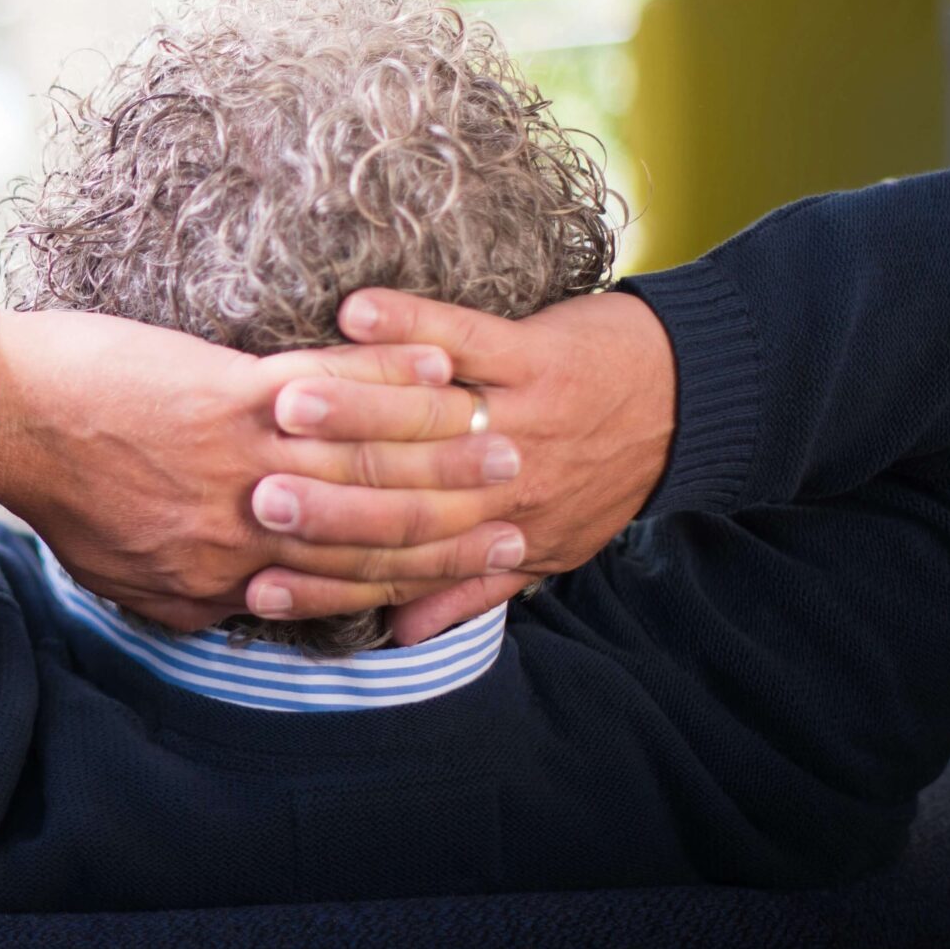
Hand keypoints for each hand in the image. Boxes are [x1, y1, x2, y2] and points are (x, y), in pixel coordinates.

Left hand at [0, 308, 527, 631]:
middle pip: (377, 530)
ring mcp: (242, 462)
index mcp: (226, 578)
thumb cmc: (58, 494)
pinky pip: (330, 391)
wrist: (1, 422)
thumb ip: (199, 597)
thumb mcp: (129, 580)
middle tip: (521, 497)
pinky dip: (389, 377)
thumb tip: (247, 609)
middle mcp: (248, 531)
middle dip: (458, 516)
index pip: (348, 585)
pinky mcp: (228, 396)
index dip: (424, 576)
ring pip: (367, 464)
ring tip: (500, 430)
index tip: (480, 559)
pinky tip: (437, 362)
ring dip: (445, 445)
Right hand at [243, 288, 677, 643]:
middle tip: (254, 497)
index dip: (325, 578)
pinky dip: (412, 324)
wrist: (695, 404)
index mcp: (499, 537)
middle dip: (325, 499)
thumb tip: (396, 635)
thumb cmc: (607, 477)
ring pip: (426, 423)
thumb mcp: (547, 551)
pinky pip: (467, 337)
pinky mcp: (537, 355)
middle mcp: (507, 487)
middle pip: (404, 497)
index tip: (255, 581)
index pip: (400, 566)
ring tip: (286, 404)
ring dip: (354, 409)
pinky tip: (354, 313)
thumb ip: (468, 589)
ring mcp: (521, 418)